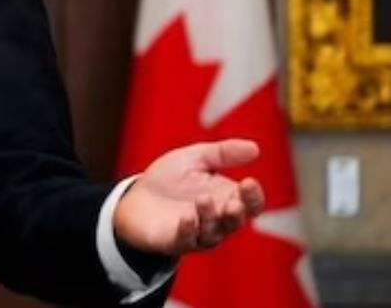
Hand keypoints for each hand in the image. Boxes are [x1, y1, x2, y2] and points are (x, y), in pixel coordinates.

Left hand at [113, 139, 265, 256]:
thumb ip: (223, 153)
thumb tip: (255, 149)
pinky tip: (186, 218)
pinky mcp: (175, 242)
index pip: (251, 204)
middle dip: (237, 213)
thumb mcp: (195, 158)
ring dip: (210, 217)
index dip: (253, 196)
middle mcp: (217, 221)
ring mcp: (198, 234)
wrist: (135, 197)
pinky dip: (188, 231)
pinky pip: (186, 241)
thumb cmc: (169, 179)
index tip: (249, 181)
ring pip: (212, 233)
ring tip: (203, 199)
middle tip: (234, 202)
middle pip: (236, 222)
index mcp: (227, 199)